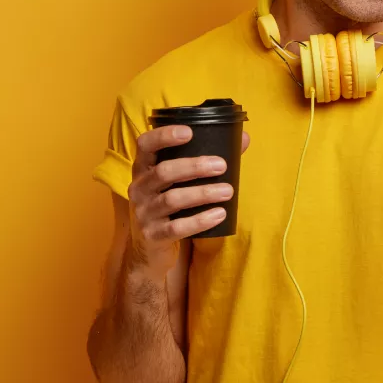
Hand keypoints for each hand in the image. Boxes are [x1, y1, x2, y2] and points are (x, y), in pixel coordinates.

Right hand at [126, 126, 250, 278]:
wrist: (149, 250)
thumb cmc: (172, 205)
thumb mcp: (180, 181)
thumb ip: (208, 158)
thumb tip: (243, 138)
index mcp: (144, 168)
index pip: (145, 144)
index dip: (163, 136)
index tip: (189, 132)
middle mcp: (138, 188)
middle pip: (164, 171)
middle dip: (195, 166)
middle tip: (222, 166)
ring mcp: (143, 213)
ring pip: (172, 199)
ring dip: (203, 193)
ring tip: (228, 191)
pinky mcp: (152, 236)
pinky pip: (176, 228)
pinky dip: (200, 221)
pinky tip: (219, 214)